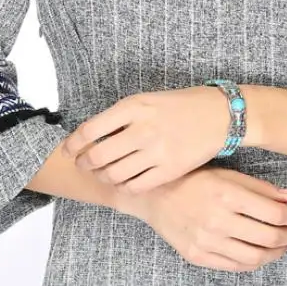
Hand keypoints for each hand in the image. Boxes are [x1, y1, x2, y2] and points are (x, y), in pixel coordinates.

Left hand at [61, 87, 231, 193]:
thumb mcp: (146, 100)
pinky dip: (124, 186)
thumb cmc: (180, 105)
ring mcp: (156, 152)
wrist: (218, 114)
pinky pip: (135, 186)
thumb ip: (120, 116)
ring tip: (104, 174)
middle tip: (84, 165)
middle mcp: (142, 129)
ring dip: (103, 177)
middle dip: (84, 164)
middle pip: (97, 156)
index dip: (73, 143)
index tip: (68, 149)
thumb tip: (90, 135)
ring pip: (114, 175)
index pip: (90, 129)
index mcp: (134, 106)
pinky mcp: (169, 170)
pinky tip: (125, 181)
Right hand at [114, 166, 286, 272]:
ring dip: (277, 252)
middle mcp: (218, 220)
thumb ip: (260, 187)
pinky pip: (235, 266)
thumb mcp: (227, 173)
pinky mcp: (198, 256)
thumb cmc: (193, 178)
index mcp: (227, 193)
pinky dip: (255, 262)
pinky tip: (263, 253)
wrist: (154, 195)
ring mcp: (207, 241)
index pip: (275, 213)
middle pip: (269, 237)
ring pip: (255, 257)